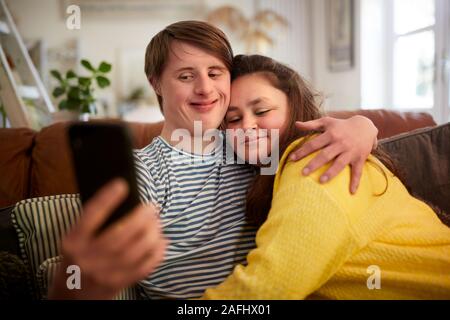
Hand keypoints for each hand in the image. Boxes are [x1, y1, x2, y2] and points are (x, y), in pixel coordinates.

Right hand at [49, 178, 166, 299]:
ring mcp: (103, 274)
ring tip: (157, 223)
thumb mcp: (75, 241)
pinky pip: (142, 268)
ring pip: (134, 251)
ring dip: (151, 234)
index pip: (90, 217)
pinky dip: (156, 253)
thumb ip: (93, 224)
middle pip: (118, 236)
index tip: (122, 185)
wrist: (69, 298)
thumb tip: (124, 199)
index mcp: (73, 242)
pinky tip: (161, 242)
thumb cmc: (76, 261)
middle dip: (140, 218)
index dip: (106, 199)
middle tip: (151, 207)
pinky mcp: (118, 285)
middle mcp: (86, 259)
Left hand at [289, 116, 377, 193]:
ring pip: (340, 164)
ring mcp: (350, 152)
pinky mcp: (360, 158)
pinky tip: (351, 192)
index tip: (291, 159)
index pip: (313, 144)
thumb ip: (311, 124)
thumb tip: (296, 124)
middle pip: (325, 155)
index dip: (302, 151)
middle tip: (303, 173)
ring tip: (321, 181)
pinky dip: (356, 182)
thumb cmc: (341, 125)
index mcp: (331, 134)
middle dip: (314, 164)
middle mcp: (340, 143)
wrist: (365, 126)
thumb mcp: (327, 122)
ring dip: (331, 173)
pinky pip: (358, 171)